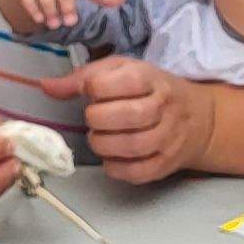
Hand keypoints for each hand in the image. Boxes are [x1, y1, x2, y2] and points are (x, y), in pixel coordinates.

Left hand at [46, 55, 215, 184]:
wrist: (197, 118)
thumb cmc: (149, 90)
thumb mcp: (122, 71)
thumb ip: (84, 77)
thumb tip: (46, 86)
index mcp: (150, 78)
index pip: (121, 82)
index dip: (95, 88)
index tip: (92, 92)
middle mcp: (164, 107)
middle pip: (127, 116)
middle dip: (97, 119)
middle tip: (93, 119)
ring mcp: (168, 137)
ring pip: (131, 146)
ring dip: (103, 144)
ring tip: (99, 138)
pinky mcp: (166, 163)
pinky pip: (136, 172)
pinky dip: (115, 168)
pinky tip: (111, 157)